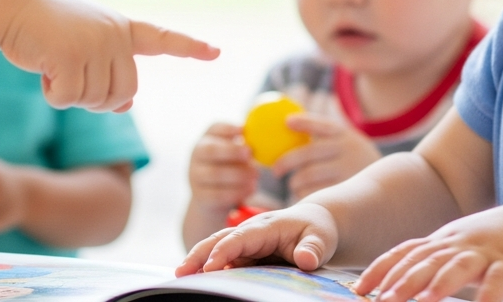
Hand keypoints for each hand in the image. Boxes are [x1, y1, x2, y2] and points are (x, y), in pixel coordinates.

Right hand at [0, 0, 218, 111]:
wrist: (10, 7)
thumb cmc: (46, 30)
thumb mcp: (83, 49)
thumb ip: (107, 71)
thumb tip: (125, 105)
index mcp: (121, 28)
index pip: (161, 39)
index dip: (188, 46)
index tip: (215, 51)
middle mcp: (114, 34)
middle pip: (124, 93)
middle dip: (97, 100)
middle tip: (70, 81)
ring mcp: (93, 42)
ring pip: (95, 99)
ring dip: (69, 95)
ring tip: (53, 65)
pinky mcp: (69, 54)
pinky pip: (69, 98)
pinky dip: (53, 95)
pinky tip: (43, 70)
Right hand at [176, 202, 338, 276]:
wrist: (314, 223)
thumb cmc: (316, 230)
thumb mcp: (322, 239)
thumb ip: (313, 248)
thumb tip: (305, 260)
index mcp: (266, 226)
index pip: (240, 238)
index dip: (224, 252)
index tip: (211, 268)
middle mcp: (250, 231)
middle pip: (219, 239)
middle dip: (199, 254)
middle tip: (181, 272)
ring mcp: (245, 240)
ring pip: (217, 247)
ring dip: (198, 260)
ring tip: (181, 276)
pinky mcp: (244, 251)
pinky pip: (224, 258)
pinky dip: (208, 266)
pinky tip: (198, 279)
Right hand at [188, 123, 256, 211]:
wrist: (212, 200)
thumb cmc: (229, 170)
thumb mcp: (234, 156)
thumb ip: (244, 146)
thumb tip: (262, 139)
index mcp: (206, 140)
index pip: (214, 129)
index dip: (228, 129)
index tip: (244, 130)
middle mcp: (197, 156)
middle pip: (211, 150)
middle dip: (232, 150)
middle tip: (249, 153)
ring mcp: (195, 177)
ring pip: (215, 173)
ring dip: (238, 174)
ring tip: (256, 175)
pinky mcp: (200, 197)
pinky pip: (218, 194)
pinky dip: (237, 191)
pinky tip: (251, 188)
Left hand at [272, 113, 380, 200]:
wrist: (391, 186)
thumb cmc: (354, 162)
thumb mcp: (347, 144)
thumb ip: (323, 137)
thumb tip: (286, 124)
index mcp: (345, 136)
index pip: (322, 124)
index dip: (304, 122)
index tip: (287, 122)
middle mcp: (348, 151)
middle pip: (309, 152)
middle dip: (286, 160)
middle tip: (275, 170)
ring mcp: (348, 172)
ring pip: (310, 175)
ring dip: (295, 181)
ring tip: (293, 184)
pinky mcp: (346, 192)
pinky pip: (316, 193)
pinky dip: (304, 194)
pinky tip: (304, 195)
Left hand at [354, 207, 502, 301]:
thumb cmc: (483, 244)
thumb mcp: (451, 248)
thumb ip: (424, 263)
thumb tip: (388, 285)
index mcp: (439, 242)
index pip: (404, 253)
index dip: (380, 270)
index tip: (359, 289)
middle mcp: (456, 244)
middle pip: (426, 260)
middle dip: (403, 281)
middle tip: (383, 300)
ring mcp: (483, 252)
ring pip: (459, 266)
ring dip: (440, 282)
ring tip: (424, 301)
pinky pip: (499, 280)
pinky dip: (490, 295)